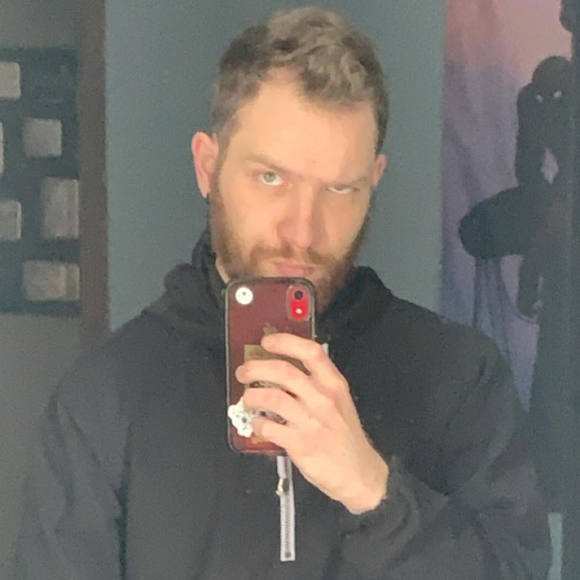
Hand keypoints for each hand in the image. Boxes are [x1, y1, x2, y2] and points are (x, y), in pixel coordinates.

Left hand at [237, 333, 387, 513]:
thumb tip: (280, 368)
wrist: (358, 472)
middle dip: (256, 368)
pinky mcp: (299, 444)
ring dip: (251, 396)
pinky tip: (258, 423)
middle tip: (244, 371)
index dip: (286, 342)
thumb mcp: (339, 400)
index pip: (310, 352)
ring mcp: (310, 421)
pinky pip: (268, 426)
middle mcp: (322, 398)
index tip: (267, 341)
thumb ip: (316, 382)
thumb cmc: (344, 434)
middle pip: (283, 371)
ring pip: (271, 397)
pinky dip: (257, 423)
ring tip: (247, 399)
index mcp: (333, 383)